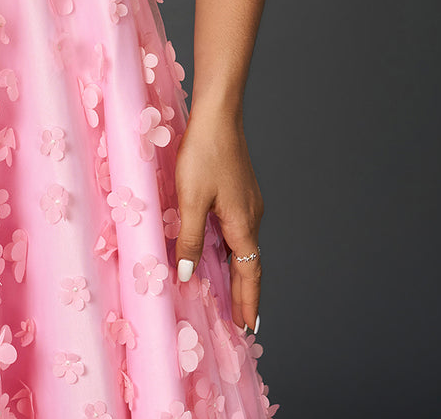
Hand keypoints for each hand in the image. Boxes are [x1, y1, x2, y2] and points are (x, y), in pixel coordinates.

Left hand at [173, 106, 262, 332]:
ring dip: (241, 272)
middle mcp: (252, 216)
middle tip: (244, 321)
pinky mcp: (241, 190)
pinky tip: (223, 250)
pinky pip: (240, 229)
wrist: (219, 115)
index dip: (247, 301)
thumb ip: (189, 239)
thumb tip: (188, 275)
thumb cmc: (204, 153)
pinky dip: (235, 250)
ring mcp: (249, 202)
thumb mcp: (190, 199)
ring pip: (246, 245)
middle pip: (251, 263)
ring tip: (234, 293)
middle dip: (247, 293)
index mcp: (243, 223)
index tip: (248, 327)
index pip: (249, 273)